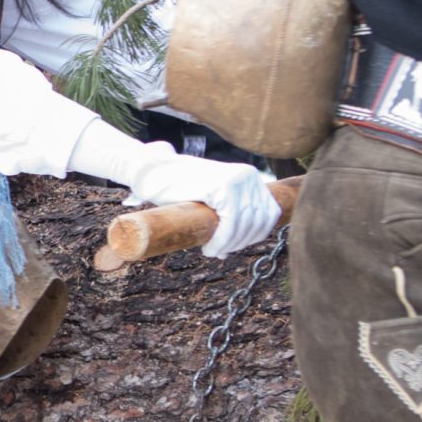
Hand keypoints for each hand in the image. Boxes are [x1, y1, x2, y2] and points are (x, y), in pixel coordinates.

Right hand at [125, 152, 283, 258]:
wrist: (152, 171)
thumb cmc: (177, 187)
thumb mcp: (210, 201)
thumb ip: (225, 218)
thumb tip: (232, 249)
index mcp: (250, 177)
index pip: (269, 214)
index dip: (254, 236)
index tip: (233, 246)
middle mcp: (248, 176)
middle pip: (259, 221)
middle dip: (241, 242)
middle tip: (219, 251)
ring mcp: (237, 180)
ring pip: (246, 225)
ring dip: (230, 244)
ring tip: (212, 251)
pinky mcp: (222, 187)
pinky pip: (231, 223)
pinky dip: (223, 241)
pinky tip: (210, 248)